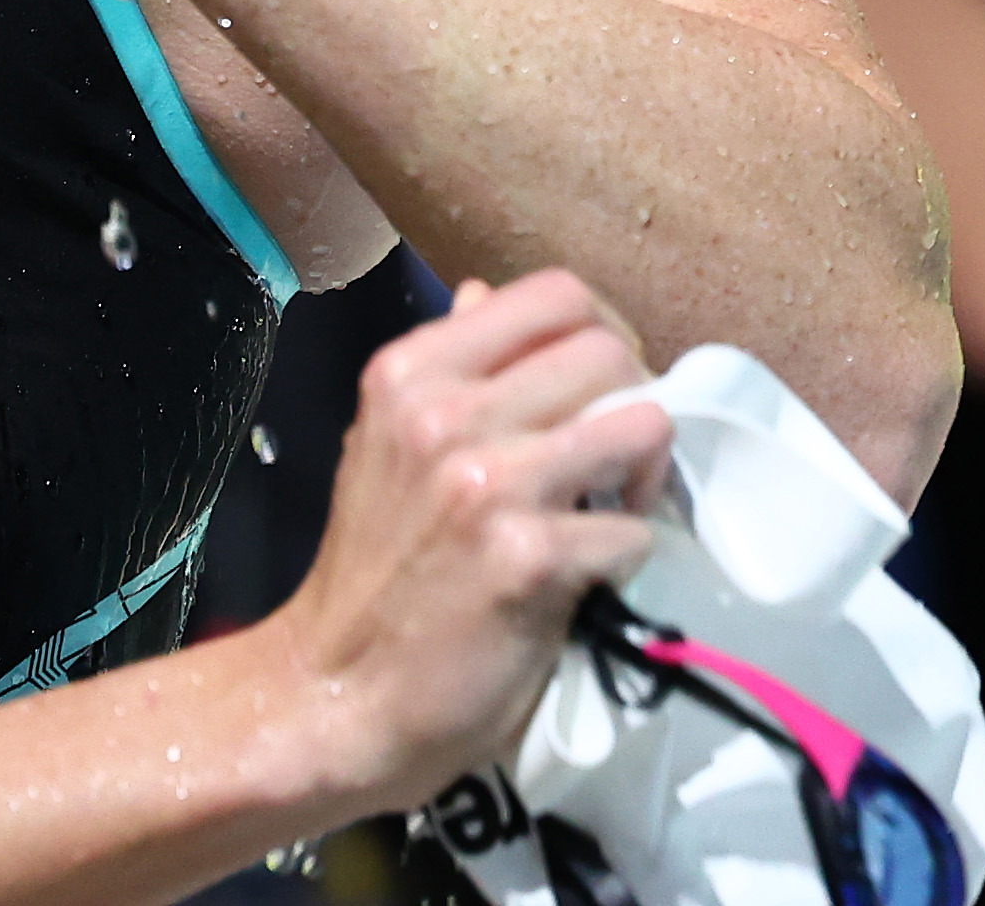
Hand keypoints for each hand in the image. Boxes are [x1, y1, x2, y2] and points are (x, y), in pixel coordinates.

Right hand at [267, 270, 667, 806]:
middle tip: (614, 459)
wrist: (342, 690)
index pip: (553, 294)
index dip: (602, 334)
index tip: (598, 388)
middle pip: (609, 353)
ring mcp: (488, 483)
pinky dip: (626, 557)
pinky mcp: (530, 557)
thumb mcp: (384, 443)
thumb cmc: (375, 569)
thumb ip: (444, 371)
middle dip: (631, 404)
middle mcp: (444, 412)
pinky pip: (634, 530)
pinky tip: (589, 576)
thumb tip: (485, 295)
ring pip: (642, 426)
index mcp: (410, 372)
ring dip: (643, 477)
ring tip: (611, 508)